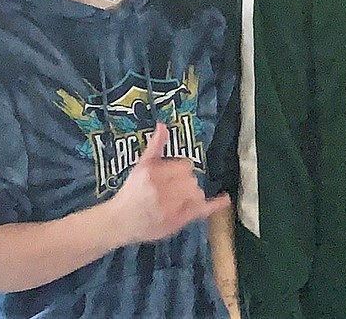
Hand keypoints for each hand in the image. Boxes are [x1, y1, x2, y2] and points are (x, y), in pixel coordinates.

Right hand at [109, 123, 230, 244]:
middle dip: (185, 183)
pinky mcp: (177, 221)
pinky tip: (225, 198)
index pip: (185, 166)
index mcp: (153, 173)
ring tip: (177, 200)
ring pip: (197, 193)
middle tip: (171, 190)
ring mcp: (170, 207)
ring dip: (192, 195)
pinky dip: (216, 204)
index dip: (180, 170)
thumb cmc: (131, 192)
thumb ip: (155, 146)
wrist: (120, 221)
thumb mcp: (140, 166)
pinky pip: (201, 210)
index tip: (171, 176)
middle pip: (192, 179)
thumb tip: (162, 125)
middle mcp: (161, 189)